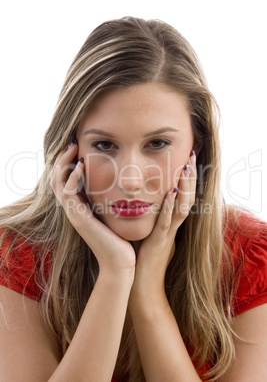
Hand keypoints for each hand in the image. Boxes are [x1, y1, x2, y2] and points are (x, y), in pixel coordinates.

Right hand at [49, 142, 135, 274]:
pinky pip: (68, 194)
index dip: (69, 163)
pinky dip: (72, 178)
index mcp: (80, 207)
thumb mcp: (114, 213)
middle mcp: (73, 209)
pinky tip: (82, 167)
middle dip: (63, 159)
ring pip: (57, 183)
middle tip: (73, 143)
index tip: (79, 147)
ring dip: (64, 163)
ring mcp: (73, 214)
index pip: (66, 180)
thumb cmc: (121, 239)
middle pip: (57, 178)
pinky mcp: (78, 218)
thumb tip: (122, 183)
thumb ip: (111, 199)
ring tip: (74, 148)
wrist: (121, 262)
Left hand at [130, 152, 196, 296]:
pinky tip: (171, 193)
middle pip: (188, 198)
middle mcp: (172, 226)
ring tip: (187, 168)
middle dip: (190, 177)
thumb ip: (147, 216)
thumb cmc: (140, 258)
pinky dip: (170, 208)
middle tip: (193, 156)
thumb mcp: (146, 232)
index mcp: (169, 222)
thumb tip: (139, 199)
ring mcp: (168, 234)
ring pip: (183, 208)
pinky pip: (167, 223)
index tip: (186, 159)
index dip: (186, 179)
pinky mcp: (160, 242)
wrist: (140, 284)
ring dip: (185, 188)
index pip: (182, 196)